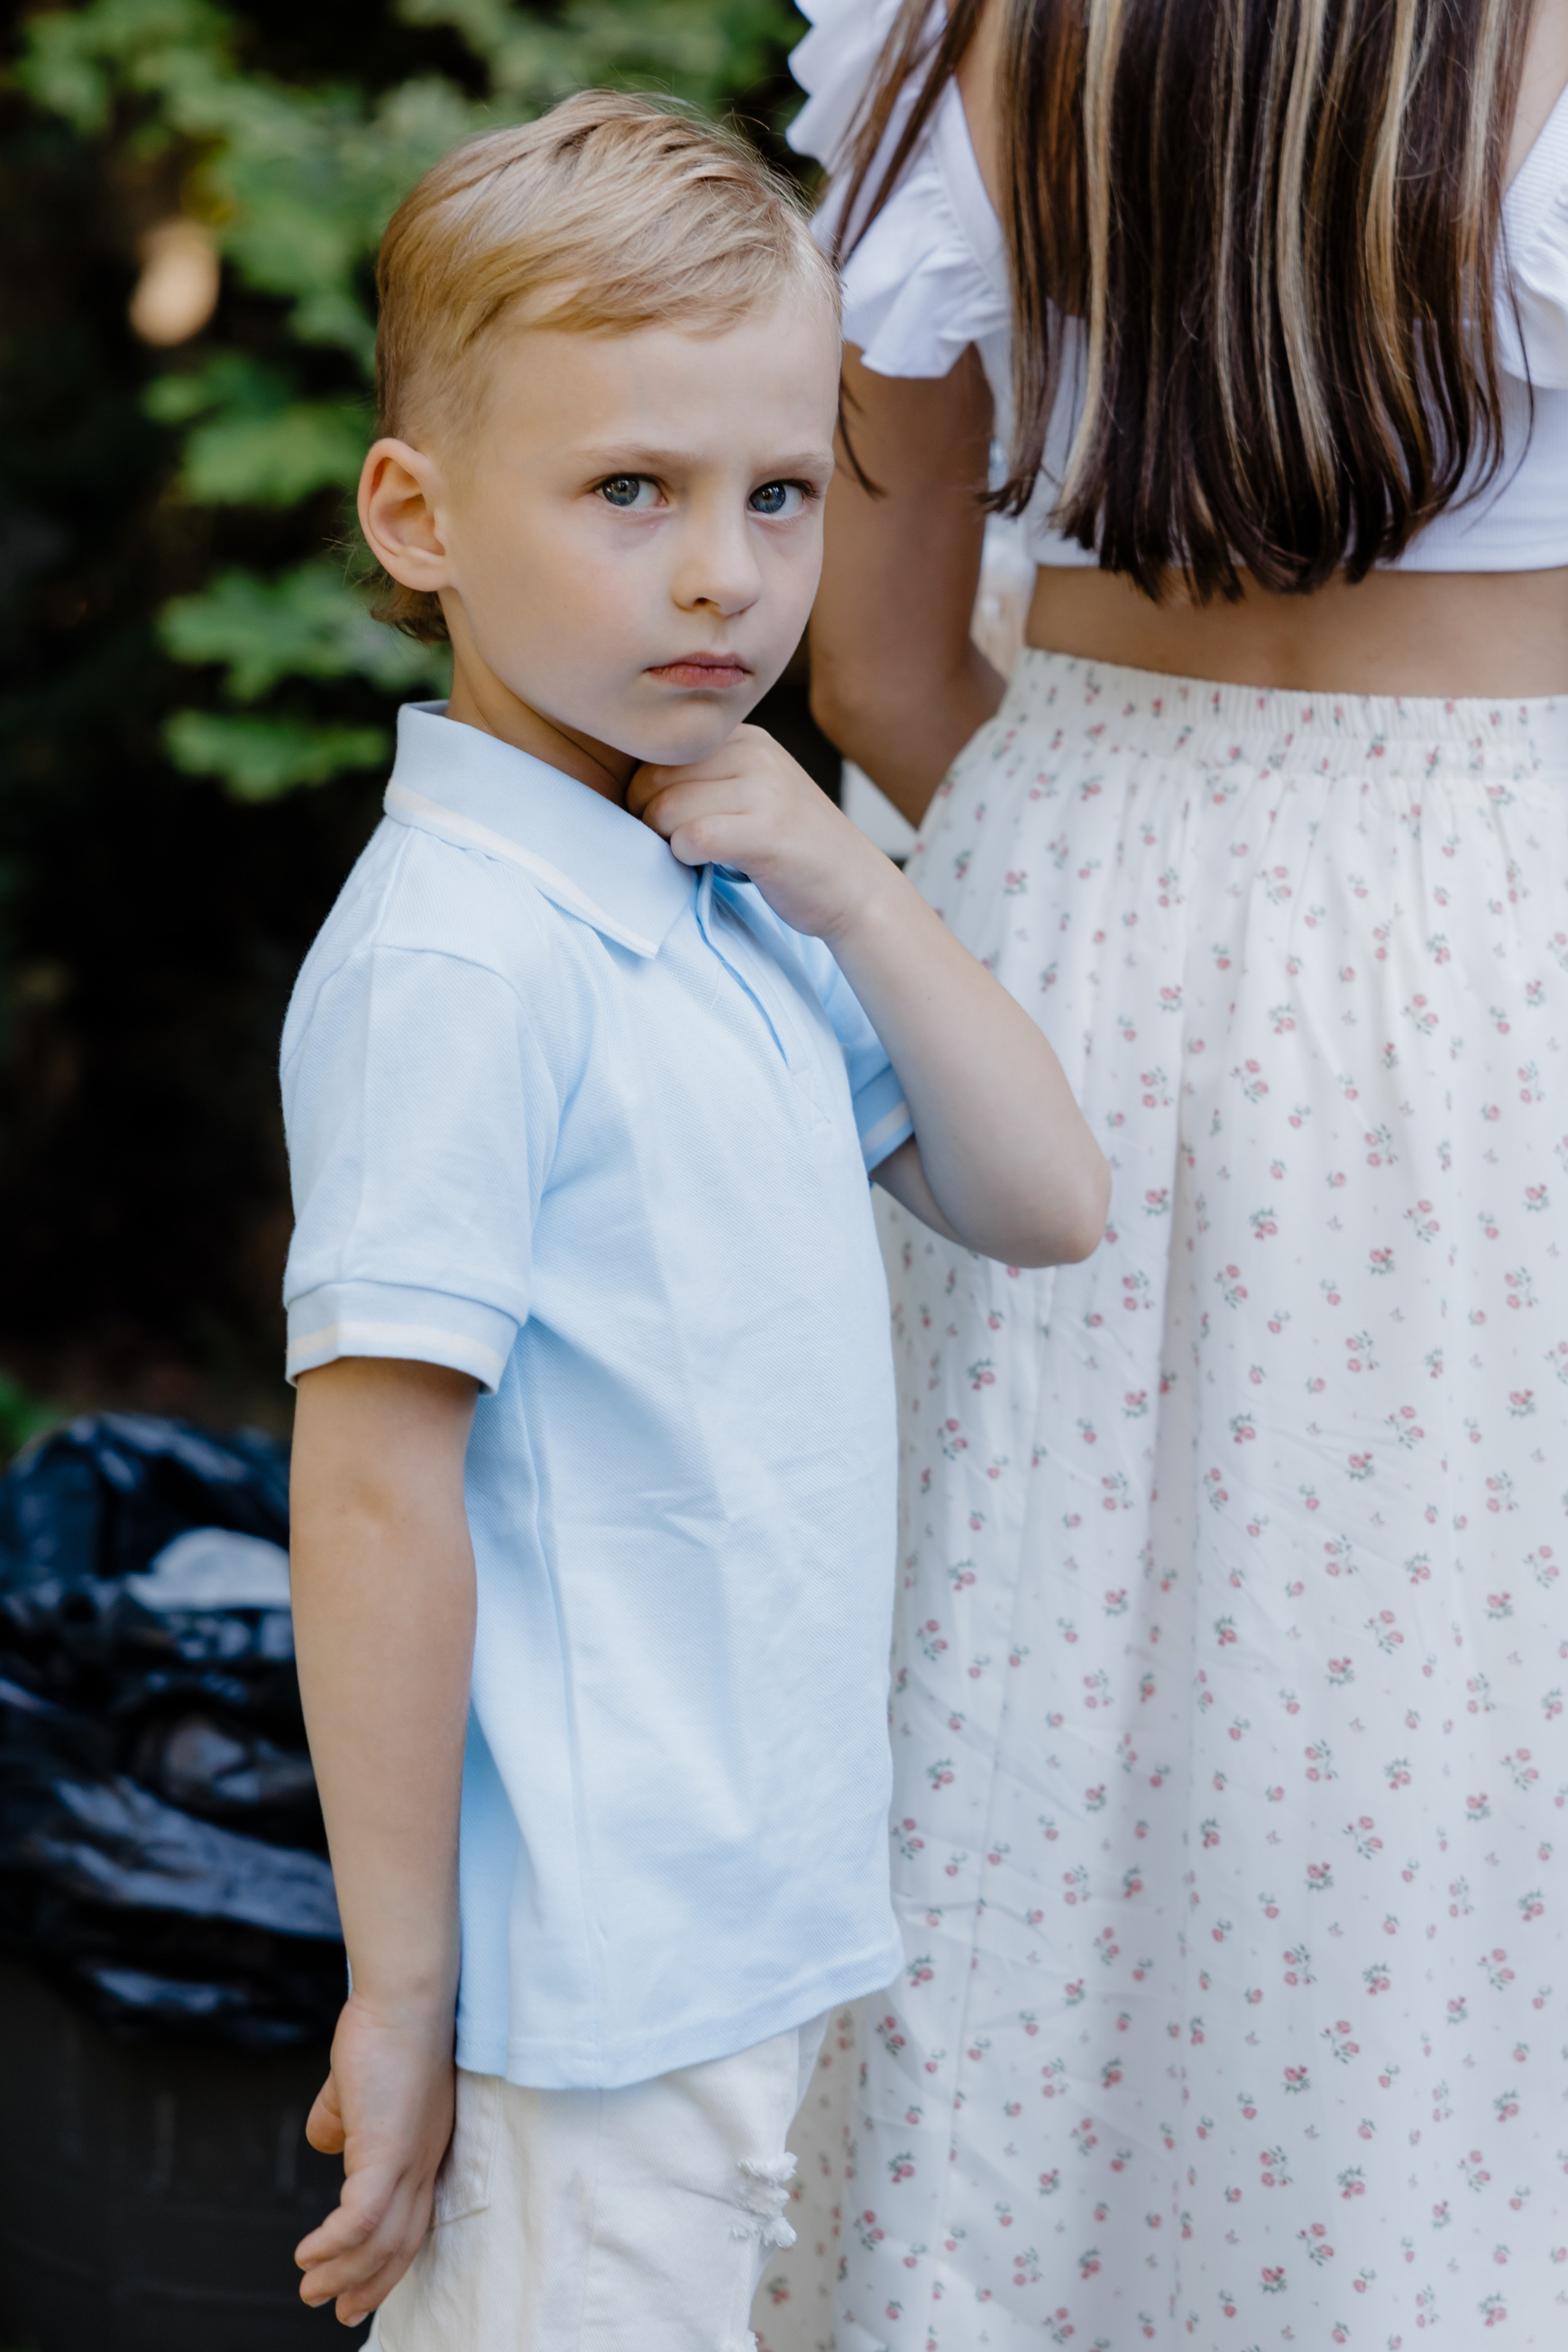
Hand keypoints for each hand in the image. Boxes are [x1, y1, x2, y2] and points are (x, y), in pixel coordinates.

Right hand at [295, 1992, 455, 2325]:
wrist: (404, 1995)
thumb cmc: (383, 2030)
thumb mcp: (356, 2089)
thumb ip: (343, 2120)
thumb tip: (326, 2144)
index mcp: (422, 2148)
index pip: (411, 2222)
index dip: (384, 2259)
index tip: (356, 2287)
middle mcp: (425, 2160)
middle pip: (402, 2243)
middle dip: (366, 2283)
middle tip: (333, 2308)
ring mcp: (410, 2157)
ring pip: (381, 2240)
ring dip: (342, 2272)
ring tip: (309, 2289)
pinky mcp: (388, 2149)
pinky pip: (361, 2217)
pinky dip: (334, 2242)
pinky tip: (308, 2253)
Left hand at [628, 724, 896, 943]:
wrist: (853, 884)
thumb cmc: (793, 846)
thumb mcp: (755, 789)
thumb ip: (708, 776)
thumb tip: (633, 784)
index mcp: (747, 738)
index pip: (661, 750)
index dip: (643, 788)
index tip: (658, 817)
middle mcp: (755, 754)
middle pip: (655, 777)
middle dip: (646, 815)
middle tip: (668, 841)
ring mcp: (764, 791)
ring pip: (667, 808)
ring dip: (665, 839)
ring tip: (690, 852)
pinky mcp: (766, 832)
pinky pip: (692, 837)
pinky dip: (684, 856)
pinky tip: (703, 863)